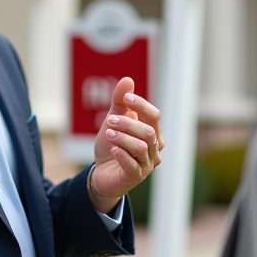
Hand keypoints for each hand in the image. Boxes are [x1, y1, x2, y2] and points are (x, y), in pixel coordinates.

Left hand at [88, 78, 163, 210]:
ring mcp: (147, 164)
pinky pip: (133, 165)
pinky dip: (122, 155)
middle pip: (148, 131)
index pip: (153, 115)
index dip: (141, 105)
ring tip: (108, 134)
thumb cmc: (112, 145)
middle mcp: (154, 148)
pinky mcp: (136, 177)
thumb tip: (127, 80)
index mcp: (153, 132)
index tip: (125, 98)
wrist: (102, 173)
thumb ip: (120, 103)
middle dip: (128, 123)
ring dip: (123, 138)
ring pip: (141, 147)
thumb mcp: (112, 121)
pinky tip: (113, 149)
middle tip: (109, 121)